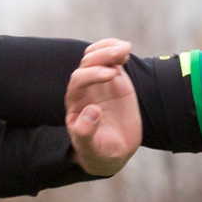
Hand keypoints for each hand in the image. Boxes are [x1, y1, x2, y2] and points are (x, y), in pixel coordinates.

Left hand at [67, 38, 138, 174]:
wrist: (115, 152)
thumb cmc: (100, 152)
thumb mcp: (92, 149)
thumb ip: (86, 134)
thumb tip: (91, 111)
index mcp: (76, 103)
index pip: (78, 80)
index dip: (92, 75)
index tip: (111, 76)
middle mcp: (84, 89)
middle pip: (87, 63)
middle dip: (102, 57)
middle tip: (121, 55)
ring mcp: (99, 82)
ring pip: (97, 57)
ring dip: (109, 49)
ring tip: (125, 49)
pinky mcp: (114, 79)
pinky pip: (110, 59)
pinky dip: (116, 50)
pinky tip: (125, 49)